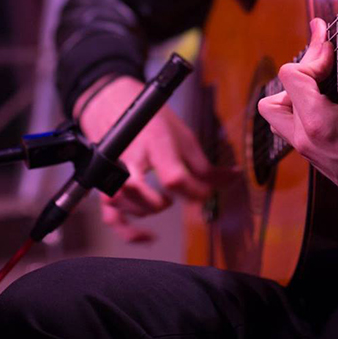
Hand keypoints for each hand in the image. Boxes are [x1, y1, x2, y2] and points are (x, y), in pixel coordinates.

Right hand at [76, 75, 226, 242]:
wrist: (114, 102)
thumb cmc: (151, 120)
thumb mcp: (183, 136)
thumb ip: (205, 165)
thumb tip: (233, 179)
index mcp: (155, 142)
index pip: (175, 177)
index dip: (195, 192)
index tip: (204, 192)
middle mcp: (131, 157)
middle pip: (140, 191)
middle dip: (159, 203)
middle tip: (172, 196)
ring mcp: (114, 170)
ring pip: (120, 203)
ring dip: (144, 211)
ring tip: (160, 201)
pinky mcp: (105, 182)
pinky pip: (110, 215)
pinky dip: (128, 232)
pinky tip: (146, 236)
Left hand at [258, 18, 337, 240]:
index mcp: (323, 125)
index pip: (293, 76)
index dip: (313, 53)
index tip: (332, 44)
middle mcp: (306, 139)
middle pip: (277, 93)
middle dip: (302, 72)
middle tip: (329, 63)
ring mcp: (306, 151)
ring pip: (276, 114)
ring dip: (294, 93)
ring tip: (326, 82)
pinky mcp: (313, 157)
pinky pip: (291, 126)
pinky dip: (302, 107)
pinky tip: (334, 100)